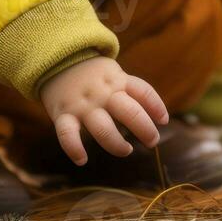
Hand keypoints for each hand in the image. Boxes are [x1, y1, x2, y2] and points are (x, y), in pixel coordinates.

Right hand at [38, 56, 169, 164]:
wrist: (58, 61)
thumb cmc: (93, 75)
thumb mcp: (114, 73)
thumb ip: (129, 91)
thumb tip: (154, 116)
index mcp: (118, 80)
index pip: (143, 91)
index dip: (157, 106)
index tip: (164, 121)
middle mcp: (103, 93)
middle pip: (129, 112)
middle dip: (145, 129)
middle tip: (152, 141)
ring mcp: (83, 105)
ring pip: (103, 128)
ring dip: (117, 144)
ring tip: (126, 150)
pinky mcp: (63, 114)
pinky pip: (67, 134)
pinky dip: (74, 148)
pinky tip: (82, 160)